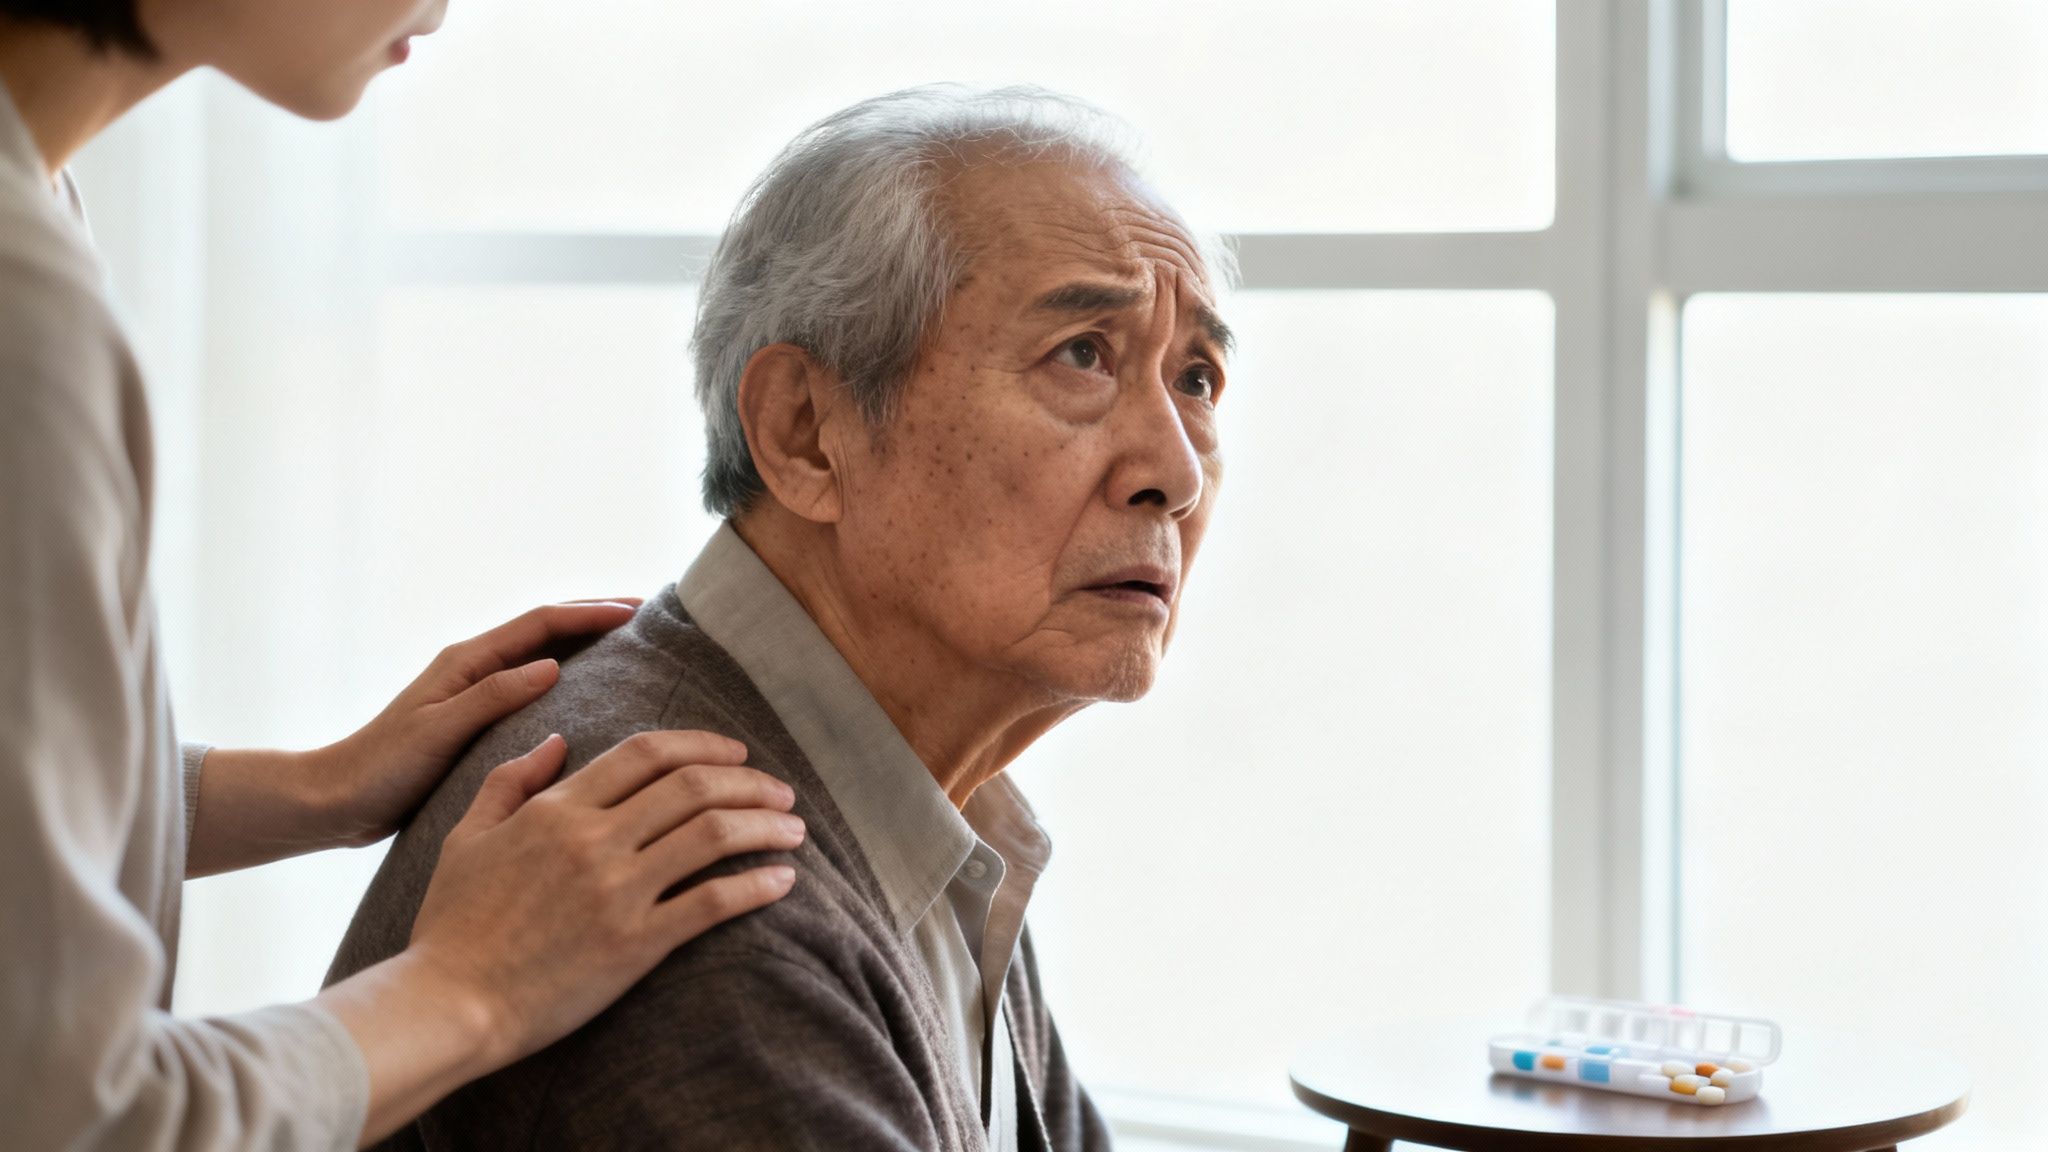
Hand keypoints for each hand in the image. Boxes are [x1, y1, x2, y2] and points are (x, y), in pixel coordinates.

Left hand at [312, 599, 643, 847]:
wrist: (336, 800)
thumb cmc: (381, 770)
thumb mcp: (438, 733)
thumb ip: (493, 698)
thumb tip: (552, 667)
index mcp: (466, 662)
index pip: (541, 623)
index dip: (590, 613)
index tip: (636, 611)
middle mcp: (473, 668)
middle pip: (545, 628)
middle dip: (595, 615)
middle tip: (646, 614)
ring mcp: (475, 692)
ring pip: (541, 653)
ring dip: (585, 642)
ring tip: (631, 645)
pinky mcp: (476, 719)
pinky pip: (533, 686)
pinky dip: (568, 676)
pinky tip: (590, 695)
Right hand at [414, 731, 802, 1063]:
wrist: (446, 1003)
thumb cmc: (451, 926)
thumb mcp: (465, 838)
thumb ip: (509, 782)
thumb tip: (554, 739)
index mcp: (558, 809)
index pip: (648, 753)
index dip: (703, 745)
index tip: (737, 754)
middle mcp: (594, 840)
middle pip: (694, 785)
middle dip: (750, 781)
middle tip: (781, 791)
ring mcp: (617, 891)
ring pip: (713, 834)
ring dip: (765, 825)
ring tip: (795, 830)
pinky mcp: (634, 944)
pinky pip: (712, 903)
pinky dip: (756, 885)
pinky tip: (783, 880)